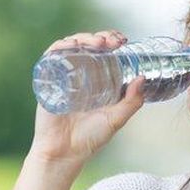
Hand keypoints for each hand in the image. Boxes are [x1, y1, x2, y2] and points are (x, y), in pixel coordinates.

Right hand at [28, 29, 146, 167]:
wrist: (64, 153)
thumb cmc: (89, 139)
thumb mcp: (116, 119)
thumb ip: (131, 102)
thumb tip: (142, 78)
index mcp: (96, 79)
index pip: (103, 51)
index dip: (111, 40)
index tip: (122, 40)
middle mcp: (79, 74)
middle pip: (87, 44)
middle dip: (100, 36)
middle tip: (112, 42)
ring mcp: (62, 75)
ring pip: (70, 46)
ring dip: (83, 38)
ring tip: (97, 43)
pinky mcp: (47, 80)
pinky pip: (51, 57)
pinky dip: (60, 46)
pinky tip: (71, 45)